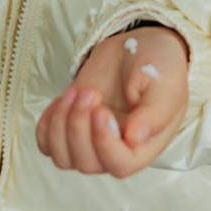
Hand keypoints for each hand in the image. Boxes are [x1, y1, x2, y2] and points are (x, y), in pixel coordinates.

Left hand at [36, 23, 188, 177]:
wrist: (140, 46)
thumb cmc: (159, 67)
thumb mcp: (165, 86)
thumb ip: (153, 113)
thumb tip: (134, 139)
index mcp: (142, 146)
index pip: (119, 165)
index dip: (104, 144)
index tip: (102, 111)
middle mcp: (115, 149)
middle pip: (86, 162)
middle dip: (80, 126)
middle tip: (91, 91)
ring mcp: (90, 139)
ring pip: (62, 156)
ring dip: (61, 124)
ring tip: (76, 90)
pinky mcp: (71, 124)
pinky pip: (46, 141)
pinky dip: (47, 122)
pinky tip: (63, 98)